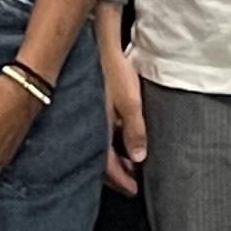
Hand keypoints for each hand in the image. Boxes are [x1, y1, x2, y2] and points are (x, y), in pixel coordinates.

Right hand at [101, 8, 148, 196]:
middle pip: (102, 159)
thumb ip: (135, 130)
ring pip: (102, 144)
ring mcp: (91, 114)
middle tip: (133, 179)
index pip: (108, 167)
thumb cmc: (113, 69)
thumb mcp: (130, 102)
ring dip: (116, 155)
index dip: (122, 181)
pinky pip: (101, 129)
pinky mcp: (93, 103)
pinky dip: (111, 139)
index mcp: (99, 130)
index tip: (134, 191)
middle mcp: (91, 126)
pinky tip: (120, 134)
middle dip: (118, 173)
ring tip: (131, 160)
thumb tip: (139, 157)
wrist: (97, 40)